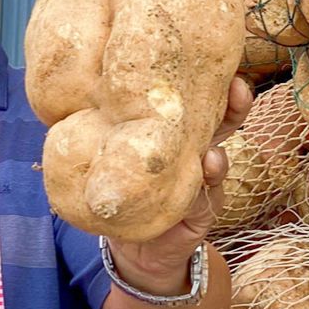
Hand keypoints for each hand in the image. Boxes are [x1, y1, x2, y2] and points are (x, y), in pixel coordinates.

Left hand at [104, 78, 252, 293]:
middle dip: (234, 107)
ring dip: (219, 155)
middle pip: (222, 123)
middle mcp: (195, 150)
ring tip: (212, 153)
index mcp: (176, 130)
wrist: (134, 245)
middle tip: (238, 90)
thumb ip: (103, 126)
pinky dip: (206, 190)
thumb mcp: (111, 150)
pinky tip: (204, 178)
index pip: (196, 98)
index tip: (215, 62)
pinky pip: (208, 198)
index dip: (208, 79)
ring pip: (219, 161)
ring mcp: (202, 181)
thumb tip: (70, 89)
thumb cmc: (120, 186)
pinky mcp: (202, 210)